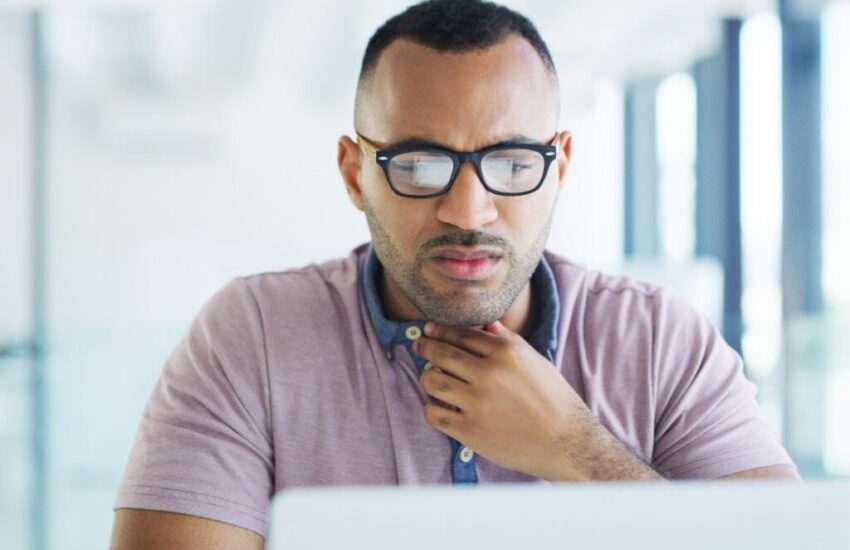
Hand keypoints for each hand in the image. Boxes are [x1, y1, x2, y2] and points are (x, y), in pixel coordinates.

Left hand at [414, 320, 594, 479]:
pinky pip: (434, 414)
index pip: (461, 335)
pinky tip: (440, 406)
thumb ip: (508, 341)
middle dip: (425, 348)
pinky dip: (432, 408)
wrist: (567, 441)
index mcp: (506, 353)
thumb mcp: (534, 361)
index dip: (440, 331)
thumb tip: (487, 324)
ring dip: (428, 377)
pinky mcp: (470, 431)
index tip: (429, 330)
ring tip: (432, 379)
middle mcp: (489, 374)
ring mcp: (477, 403)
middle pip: (441, 354)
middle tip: (420, 347)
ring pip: (432, 381)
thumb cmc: (553, 399)